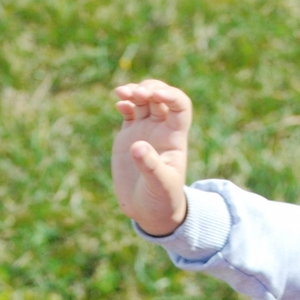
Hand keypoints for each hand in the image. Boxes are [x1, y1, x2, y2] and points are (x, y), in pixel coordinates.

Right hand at [111, 80, 192, 235]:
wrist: (148, 211)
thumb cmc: (162, 200)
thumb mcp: (160, 186)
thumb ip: (151, 166)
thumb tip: (137, 146)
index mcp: (174, 137)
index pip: (180, 106)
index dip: (171, 95)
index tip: (156, 96)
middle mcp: (161, 130)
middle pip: (160, 97)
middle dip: (149, 89)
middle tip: (136, 93)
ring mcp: (145, 131)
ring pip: (142, 100)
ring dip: (133, 92)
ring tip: (120, 92)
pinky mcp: (129, 136)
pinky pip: (128, 112)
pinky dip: (124, 103)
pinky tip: (119, 103)